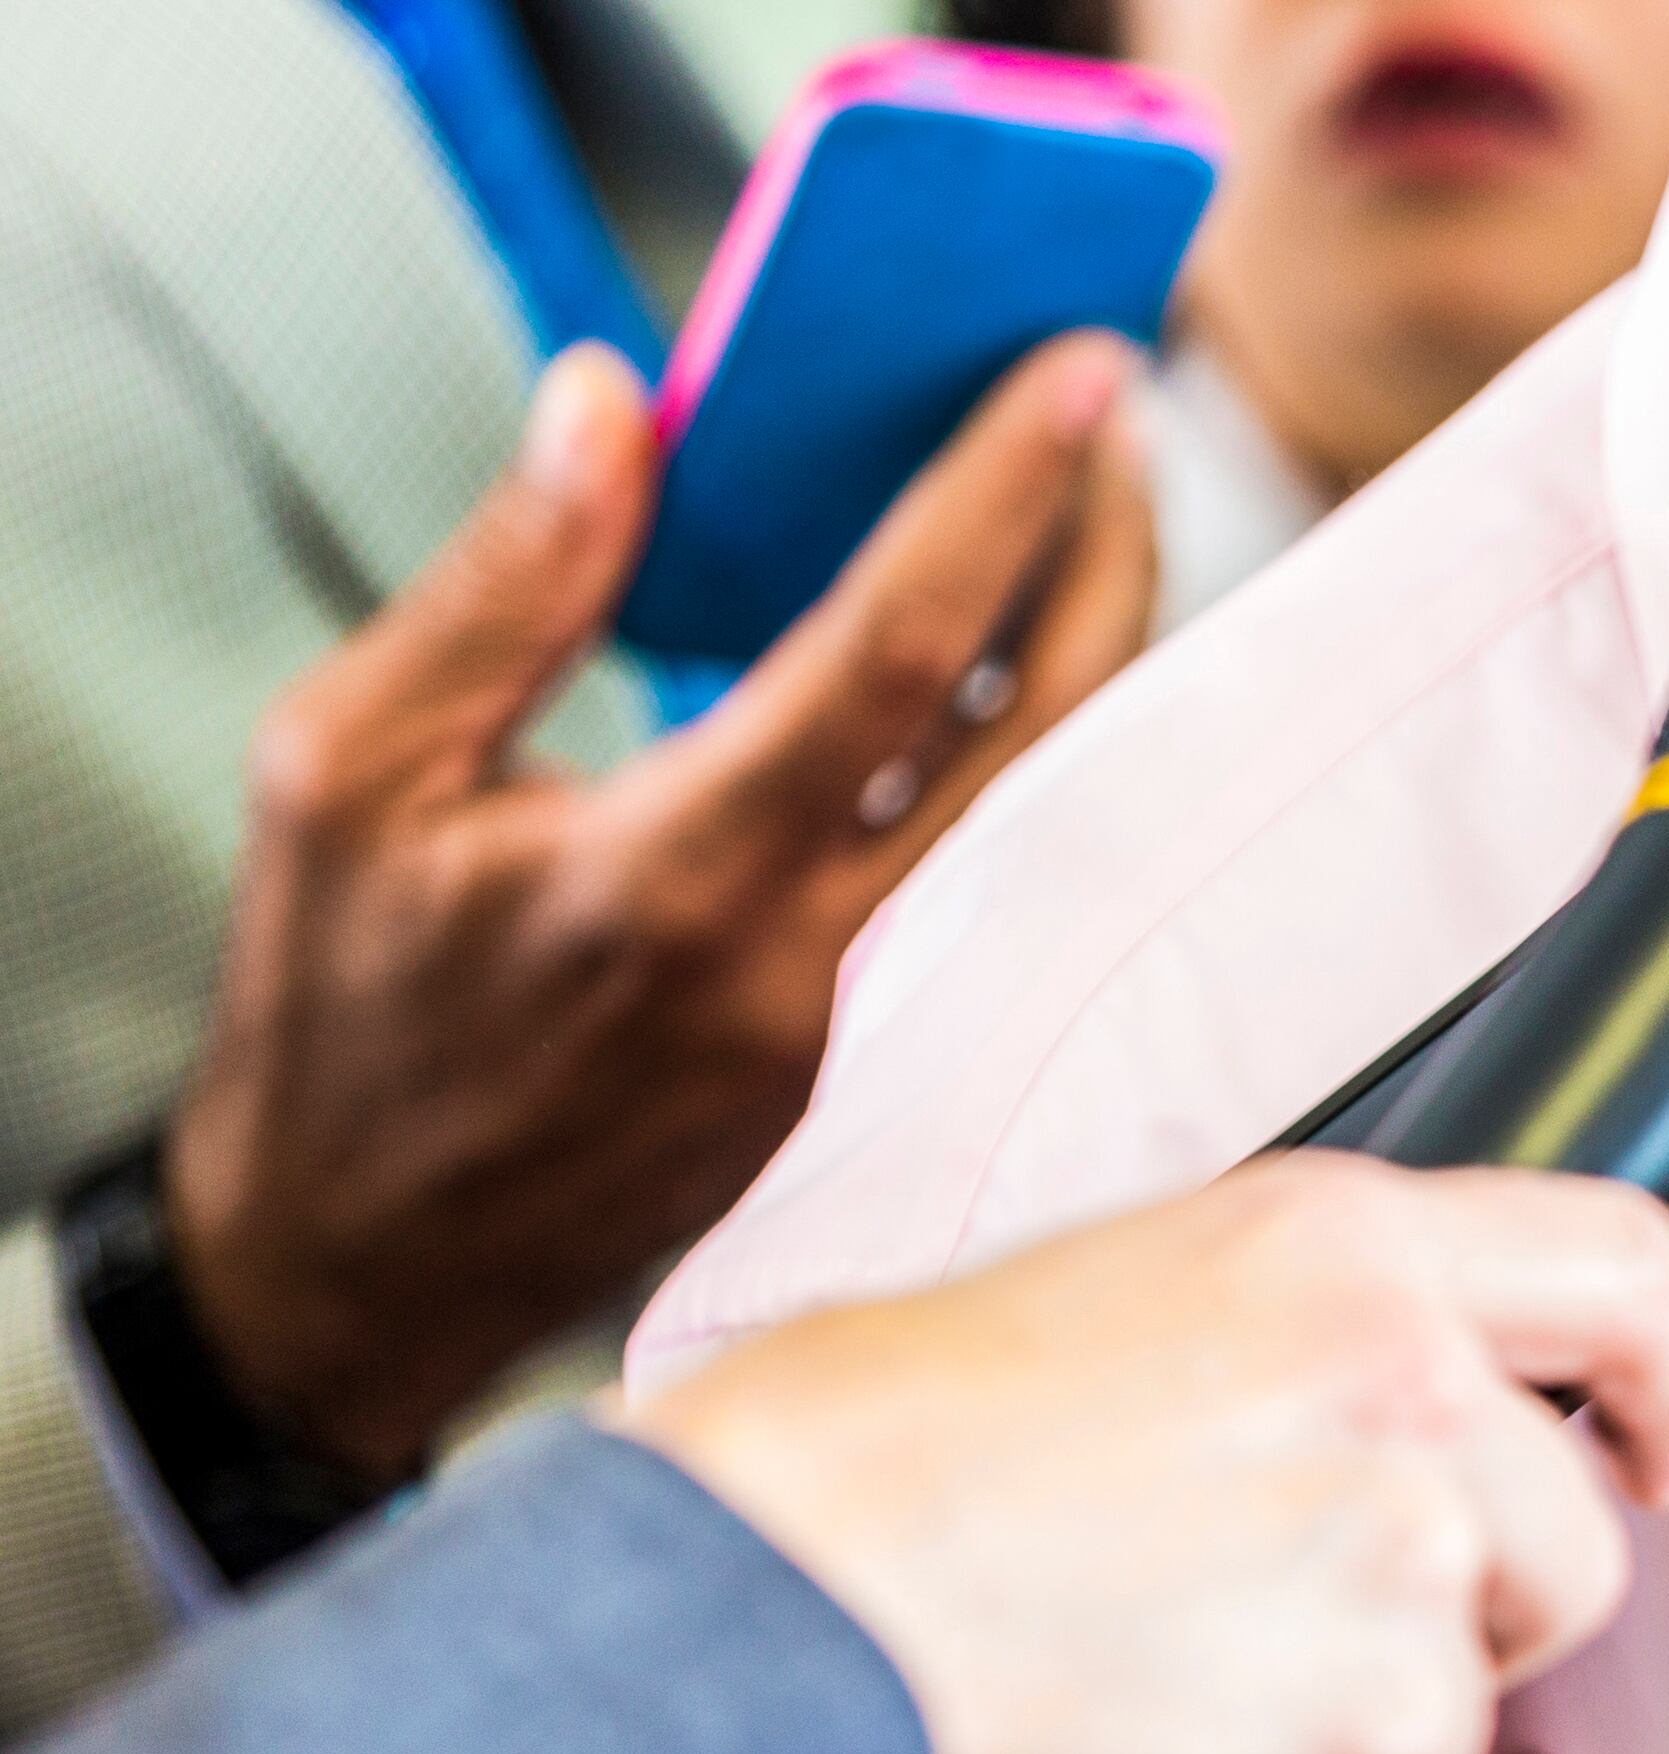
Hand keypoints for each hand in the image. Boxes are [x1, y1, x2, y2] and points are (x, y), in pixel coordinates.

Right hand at [168, 337, 1157, 1482]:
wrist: (374, 1252)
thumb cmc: (350, 1009)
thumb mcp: (350, 767)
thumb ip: (506, 584)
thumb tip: (610, 400)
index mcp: (675, 875)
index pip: (894, 654)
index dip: (999, 503)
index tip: (1076, 379)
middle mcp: (811, 964)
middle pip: (1041, 736)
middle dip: (1104, 557)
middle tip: (1112, 422)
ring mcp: (871, 1034)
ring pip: (1051, 817)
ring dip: (1091, 657)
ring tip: (1090, 515)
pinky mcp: (887, 1073)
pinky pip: (1003, 888)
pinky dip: (1031, 764)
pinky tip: (1023, 670)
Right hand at [621, 1154, 1668, 1753]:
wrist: (757, 1619)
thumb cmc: (864, 1473)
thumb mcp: (1110, 1300)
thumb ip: (1294, 1348)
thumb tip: (1389, 1434)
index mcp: (1338, 1244)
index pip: (1627, 1268)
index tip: (1658, 1458)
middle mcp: (1411, 1379)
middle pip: (1570, 1552)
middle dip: (1462, 1633)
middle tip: (1269, 1648)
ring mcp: (1415, 1558)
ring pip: (1469, 1717)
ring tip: (1151, 1721)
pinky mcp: (1389, 1737)